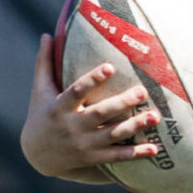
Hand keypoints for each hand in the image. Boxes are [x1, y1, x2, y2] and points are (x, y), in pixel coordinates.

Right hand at [19, 36, 160, 181]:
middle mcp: (73, 126)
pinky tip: (155, 148)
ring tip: (155, 117)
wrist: (38, 155)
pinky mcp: (94, 158)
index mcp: (60, 107)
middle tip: (142, 90)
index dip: (93, 79)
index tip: (110, 67)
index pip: (76, 91)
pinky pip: (117, 157)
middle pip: (100, 113)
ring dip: (135, 126)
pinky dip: (136, 154)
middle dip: (122, 103)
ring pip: (113, 134)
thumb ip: (45, 63)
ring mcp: (84, 144)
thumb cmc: (42, 115)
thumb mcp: (40, 91)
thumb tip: (47, 34)